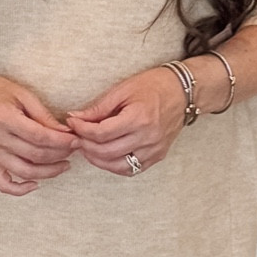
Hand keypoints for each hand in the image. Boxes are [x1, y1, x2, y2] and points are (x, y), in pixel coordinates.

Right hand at [0, 73, 77, 196]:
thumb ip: (42, 113)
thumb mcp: (20, 93)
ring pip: (24, 171)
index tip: (76, 139)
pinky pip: (3, 184)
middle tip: (74, 149)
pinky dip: (20, 189)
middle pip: (35, 154)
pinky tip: (35, 183)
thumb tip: (64, 131)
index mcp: (3, 117)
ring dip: (49, 172)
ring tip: (64, 165)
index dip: (61, 140)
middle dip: (60, 154)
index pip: (39, 136)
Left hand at [66, 65, 185, 175]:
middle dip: (86, 145)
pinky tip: (105, 156)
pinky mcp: (158, 156)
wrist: (183, 92)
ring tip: (88, 147)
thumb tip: (75, 118)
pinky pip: (131, 170)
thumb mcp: (123, 90)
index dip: (82, 130)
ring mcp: (154, 149)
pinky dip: (114, 166)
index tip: (73, 123)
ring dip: (97, 160)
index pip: (101, 133)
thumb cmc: (154, 86)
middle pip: (106, 152)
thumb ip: (99, 108)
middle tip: (76, 137)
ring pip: (117, 165)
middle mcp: (148, 137)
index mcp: (139, 118)